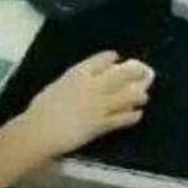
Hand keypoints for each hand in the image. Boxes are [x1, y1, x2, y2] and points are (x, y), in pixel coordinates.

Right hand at [20, 51, 154, 158]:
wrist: (42, 130)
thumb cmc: (42, 107)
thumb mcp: (58, 85)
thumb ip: (73, 81)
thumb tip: (83, 81)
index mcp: (78, 73)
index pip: (101, 59)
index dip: (111, 58)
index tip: (117, 58)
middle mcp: (93, 85)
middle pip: (121, 75)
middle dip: (135, 72)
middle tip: (145, 71)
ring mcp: (99, 105)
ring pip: (126, 96)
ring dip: (138, 95)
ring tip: (143, 95)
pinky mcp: (102, 124)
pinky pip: (122, 118)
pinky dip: (132, 116)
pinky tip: (137, 114)